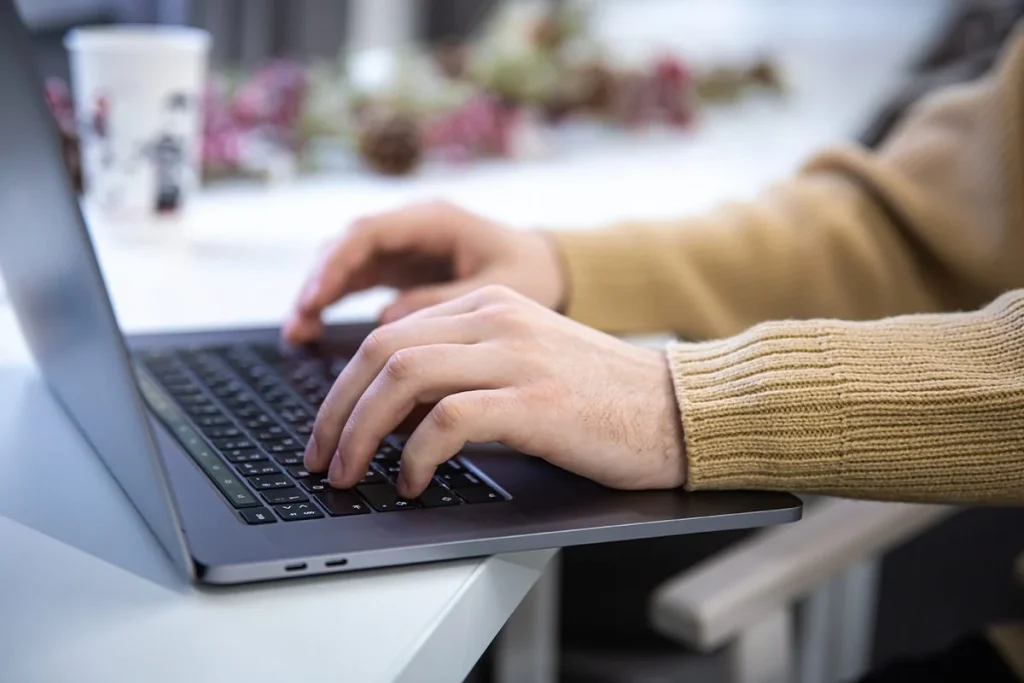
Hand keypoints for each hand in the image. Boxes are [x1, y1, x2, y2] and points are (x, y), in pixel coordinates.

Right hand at [283, 201, 566, 343]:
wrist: (550, 269)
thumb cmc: (532, 274)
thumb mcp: (498, 289)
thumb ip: (444, 301)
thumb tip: (387, 320)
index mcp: (435, 219)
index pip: (370, 232)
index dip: (337, 264)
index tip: (316, 299)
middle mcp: (411, 227)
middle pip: (347, 245)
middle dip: (319, 281)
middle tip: (298, 322)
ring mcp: (403, 247)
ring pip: (345, 263)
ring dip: (319, 294)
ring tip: (297, 332)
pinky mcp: (401, 269)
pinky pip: (357, 280)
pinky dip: (334, 302)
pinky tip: (313, 331)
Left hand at [304, 285, 686, 497]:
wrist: (677, 409)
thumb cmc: (601, 398)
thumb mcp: (523, 364)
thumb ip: (462, 371)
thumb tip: (394, 415)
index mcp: (488, 306)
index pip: (388, 333)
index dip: (343, 385)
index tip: (327, 429)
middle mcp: (496, 319)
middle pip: (382, 350)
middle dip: (335, 409)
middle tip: (318, 457)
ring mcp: (516, 356)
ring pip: (404, 377)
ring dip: (361, 431)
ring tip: (348, 473)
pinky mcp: (535, 400)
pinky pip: (447, 420)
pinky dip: (415, 454)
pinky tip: (411, 481)